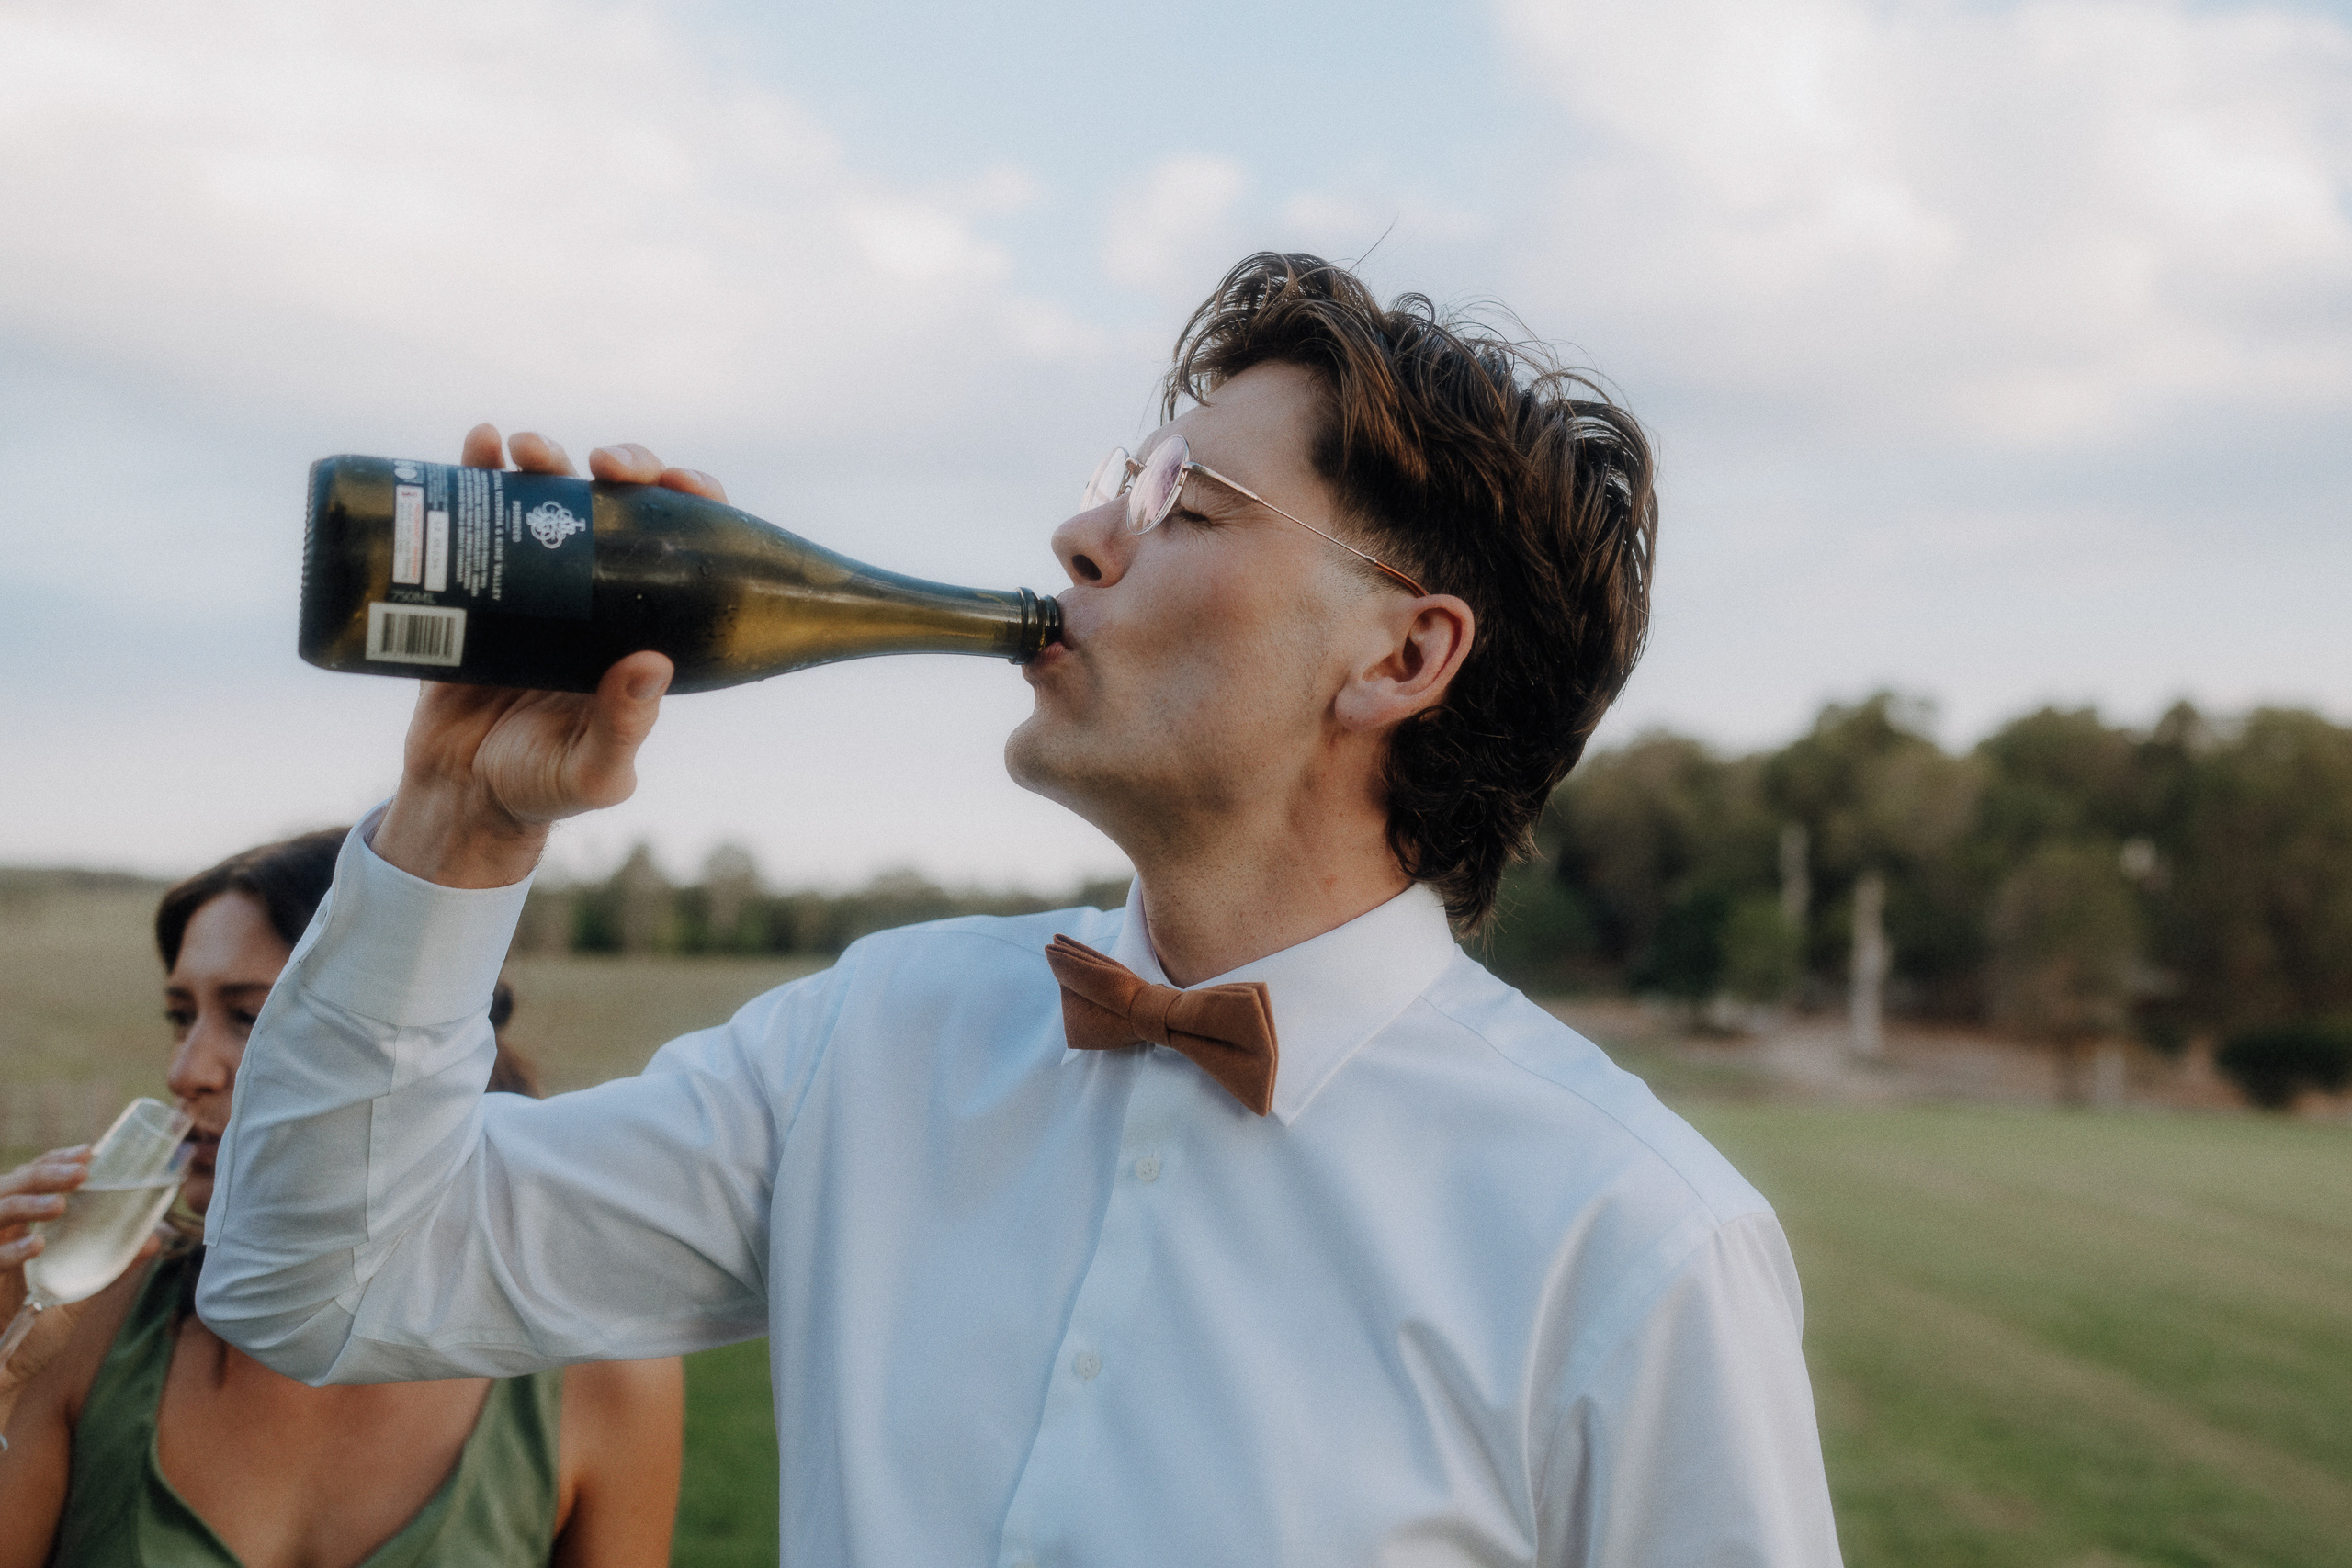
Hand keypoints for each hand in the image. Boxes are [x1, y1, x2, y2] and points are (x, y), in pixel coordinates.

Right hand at [0, 1148, 90, 1392]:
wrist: (3, 1375)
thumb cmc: (32, 1331)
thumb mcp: (78, 1293)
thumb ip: (110, 1265)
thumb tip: (155, 1238)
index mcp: (19, 1228)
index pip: (32, 1179)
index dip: (55, 1161)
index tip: (89, 1152)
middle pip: (11, 1184)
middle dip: (45, 1173)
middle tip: (81, 1171)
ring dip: (28, 1203)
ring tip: (60, 1205)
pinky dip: (9, 1250)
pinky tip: (36, 1246)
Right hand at [372, 427, 730, 888]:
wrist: (456, 795)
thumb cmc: (539, 788)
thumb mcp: (592, 770)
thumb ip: (623, 727)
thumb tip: (652, 660)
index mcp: (639, 625)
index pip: (682, 544)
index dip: (686, 500)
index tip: (673, 482)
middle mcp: (595, 595)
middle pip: (620, 505)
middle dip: (619, 466)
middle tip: (601, 464)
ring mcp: (534, 583)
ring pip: (551, 497)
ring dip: (546, 457)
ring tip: (527, 449)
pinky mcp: (471, 583)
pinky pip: (476, 515)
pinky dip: (476, 470)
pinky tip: (477, 445)